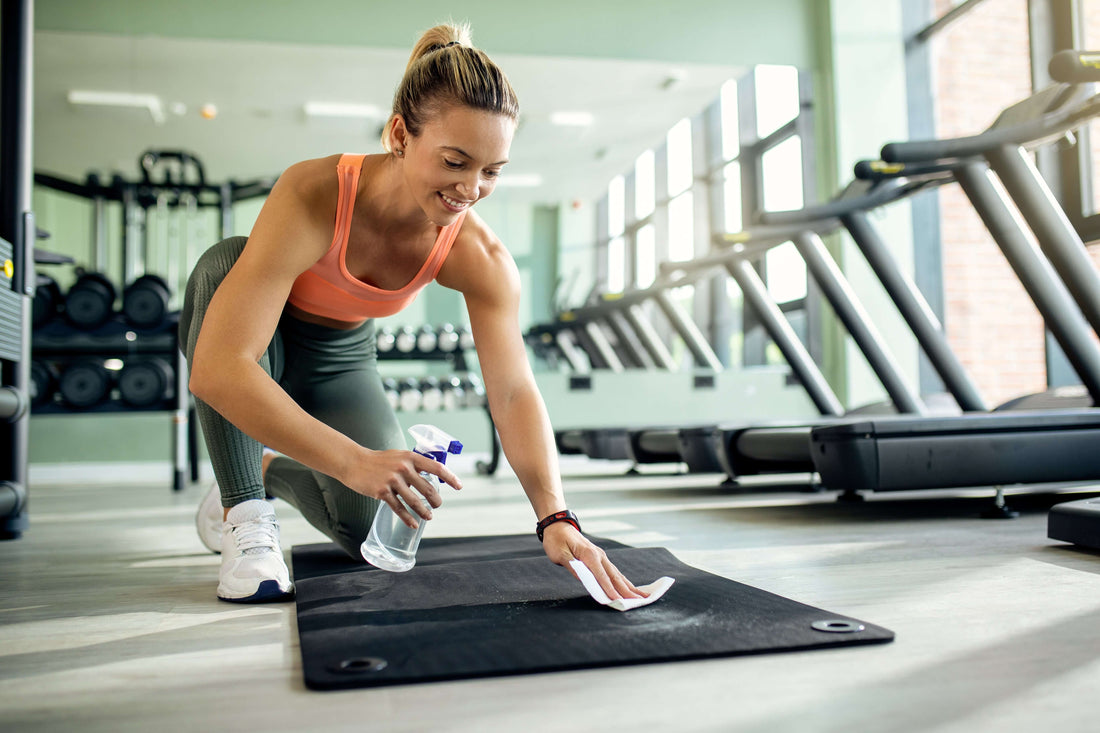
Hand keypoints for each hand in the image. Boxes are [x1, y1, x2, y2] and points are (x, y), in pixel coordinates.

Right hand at [341, 448, 462, 528]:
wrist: (354, 462)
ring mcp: (392, 480)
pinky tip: (413, 524)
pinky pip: (398, 508)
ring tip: (429, 517)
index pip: (437, 467)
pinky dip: (407, 518)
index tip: (459, 487)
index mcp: (411, 457)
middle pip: (427, 488)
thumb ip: (414, 464)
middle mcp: (404, 468)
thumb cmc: (379, 460)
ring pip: (414, 501)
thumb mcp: (400, 456)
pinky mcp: (382, 492)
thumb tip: (431, 475)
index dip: (450, 478)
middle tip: (437, 505)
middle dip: (436, 500)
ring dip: (424, 511)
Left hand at [540, 521, 646, 600]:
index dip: (609, 590)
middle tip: (639, 601)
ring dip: (629, 586)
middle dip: (627, 590)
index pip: (601, 576)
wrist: (558, 526)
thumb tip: (585, 579)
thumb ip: (573, 567)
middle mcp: (599, 555)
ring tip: (642, 595)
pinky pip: (613, 572)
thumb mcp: (559, 554)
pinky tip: (630, 587)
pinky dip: (623, 581)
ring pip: (617, 574)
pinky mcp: (600, 558)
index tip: (618, 601)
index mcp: (589, 555)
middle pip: (614, 576)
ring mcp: (601, 556)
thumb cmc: (556, 540)